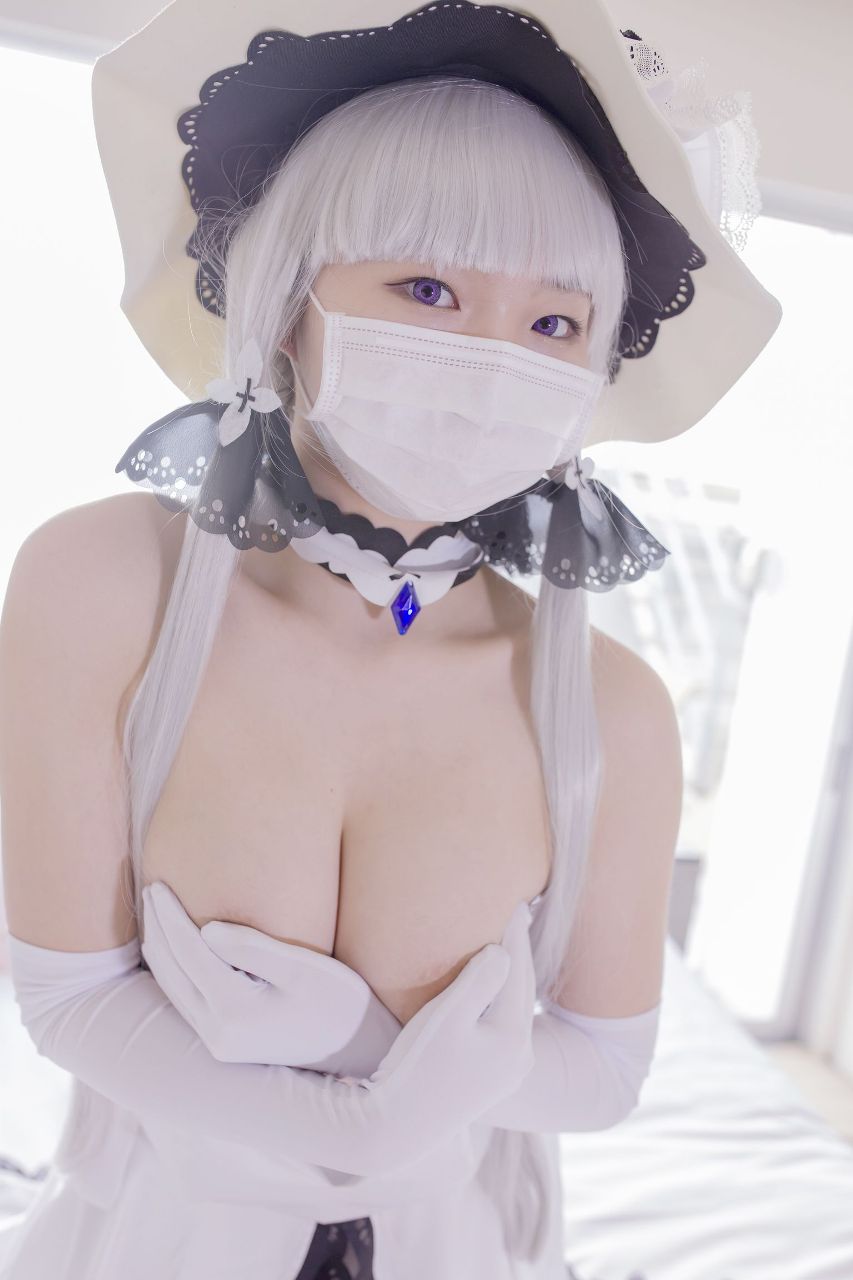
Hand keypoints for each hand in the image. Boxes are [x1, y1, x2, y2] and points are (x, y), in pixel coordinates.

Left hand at [140, 881, 399, 1072]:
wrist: (358, 1049)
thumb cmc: (338, 1001)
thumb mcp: (303, 968)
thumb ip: (253, 947)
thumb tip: (206, 930)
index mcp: (234, 1011)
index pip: (188, 953)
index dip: (170, 916)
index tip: (158, 884)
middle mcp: (217, 1033)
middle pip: (170, 971)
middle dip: (158, 929)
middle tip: (151, 889)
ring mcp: (218, 1042)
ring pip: (172, 988)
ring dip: (161, 949)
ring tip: (156, 914)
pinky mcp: (224, 1043)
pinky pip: (185, 999)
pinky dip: (174, 969)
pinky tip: (175, 950)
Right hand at [359, 897, 537, 1165]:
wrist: (396, 1128)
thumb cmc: (417, 1067)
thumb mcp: (447, 1018)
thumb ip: (478, 981)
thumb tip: (502, 952)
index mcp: (514, 1039)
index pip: (517, 972)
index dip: (513, 935)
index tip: (513, 902)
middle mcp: (520, 1057)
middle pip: (521, 989)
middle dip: (518, 951)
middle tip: (517, 913)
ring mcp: (507, 1071)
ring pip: (514, 1007)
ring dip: (511, 974)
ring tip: (507, 942)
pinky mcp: (489, 1078)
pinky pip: (503, 1023)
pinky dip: (500, 997)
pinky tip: (491, 985)